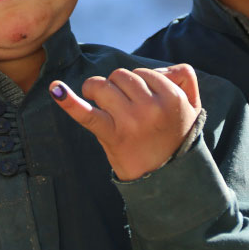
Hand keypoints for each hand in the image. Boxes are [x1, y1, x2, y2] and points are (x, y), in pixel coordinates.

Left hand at [50, 64, 200, 180]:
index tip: (139, 100)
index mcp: (173, 98)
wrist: (165, 179)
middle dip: (116, 87)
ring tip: (103, 105)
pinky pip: (87, 113)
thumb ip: (182, 79)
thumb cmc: (172, 137)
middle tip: (121, 107)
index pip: (142, 73)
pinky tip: (55, 89)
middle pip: (120, 76)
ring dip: (97, 91)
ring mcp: (131, 121)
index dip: (137, 84)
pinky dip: (69, 101)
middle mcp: (152, 107)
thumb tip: (155, 70)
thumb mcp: (193, 107)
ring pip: (103, 85)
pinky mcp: (111, 135)